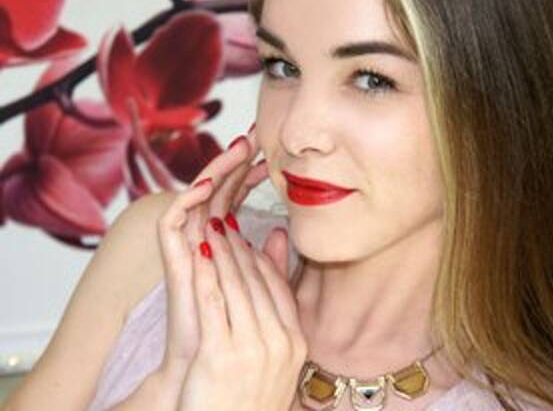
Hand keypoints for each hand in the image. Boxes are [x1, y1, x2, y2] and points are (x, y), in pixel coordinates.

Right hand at [154, 126, 276, 397]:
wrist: (208, 367)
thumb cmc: (235, 331)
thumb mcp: (260, 287)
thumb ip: (267, 258)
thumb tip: (280, 230)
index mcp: (222, 243)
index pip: (234, 197)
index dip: (250, 174)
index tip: (273, 153)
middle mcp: (202, 240)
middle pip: (216, 190)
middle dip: (235, 161)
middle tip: (257, 134)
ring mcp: (186, 249)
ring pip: (196, 197)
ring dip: (215, 170)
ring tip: (239, 147)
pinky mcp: (171, 262)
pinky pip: (171, 223)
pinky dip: (185, 200)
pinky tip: (207, 184)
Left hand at [177, 214, 307, 410]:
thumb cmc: (248, 401)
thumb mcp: (275, 361)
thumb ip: (276, 313)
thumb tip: (277, 283)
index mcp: (295, 342)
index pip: (277, 286)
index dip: (259, 258)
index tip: (244, 238)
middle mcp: (278, 342)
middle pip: (256, 281)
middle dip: (237, 247)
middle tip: (223, 220)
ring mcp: (251, 348)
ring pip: (234, 285)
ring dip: (221, 251)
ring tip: (208, 227)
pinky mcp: (219, 353)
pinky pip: (212, 301)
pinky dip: (205, 273)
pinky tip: (196, 254)